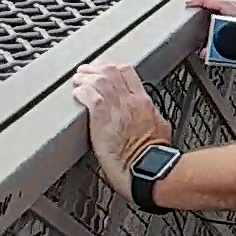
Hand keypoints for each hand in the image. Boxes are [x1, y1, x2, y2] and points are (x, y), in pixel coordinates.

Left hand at [72, 62, 171, 200]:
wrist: (148, 167)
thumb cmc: (153, 155)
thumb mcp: (159, 126)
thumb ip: (148, 115)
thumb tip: (145, 114)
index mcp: (144, 101)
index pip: (127, 72)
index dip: (113, 67)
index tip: (105, 70)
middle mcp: (130, 100)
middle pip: (110, 71)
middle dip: (96, 69)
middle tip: (87, 72)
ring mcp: (116, 108)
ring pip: (99, 81)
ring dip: (86, 78)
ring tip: (78, 80)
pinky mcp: (102, 119)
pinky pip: (90, 96)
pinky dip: (82, 92)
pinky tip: (77, 93)